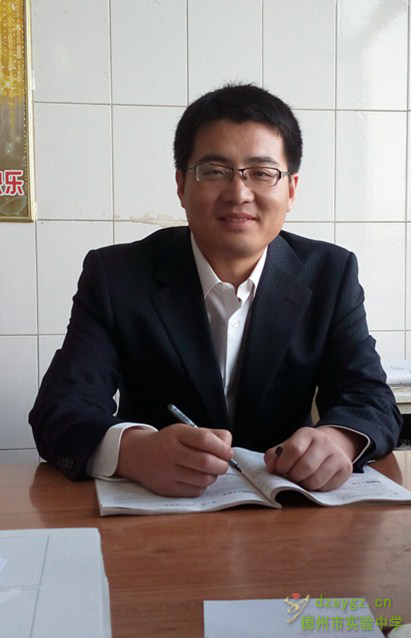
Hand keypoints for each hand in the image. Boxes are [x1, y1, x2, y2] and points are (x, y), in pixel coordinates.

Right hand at [116, 424, 232, 496]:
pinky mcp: (167, 489)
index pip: (204, 439)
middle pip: (206, 462)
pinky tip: (196, 478)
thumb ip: (210, 435)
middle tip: (223, 463)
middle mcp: (169, 452)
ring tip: (209, 470)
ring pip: (204, 479)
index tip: (228, 452)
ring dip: (213, 476)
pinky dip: (202, 486)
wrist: (139, 455)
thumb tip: (229, 448)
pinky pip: (196, 491)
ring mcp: (167, 472)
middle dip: (222, 464)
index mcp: (176, 434)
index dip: (222, 447)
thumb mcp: (185, 431)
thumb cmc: (169, 442)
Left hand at [264, 426, 362, 490]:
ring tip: (301, 480)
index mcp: (307, 433)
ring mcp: (337, 455)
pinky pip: (326, 487)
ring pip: (316, 480)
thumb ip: (274, 456)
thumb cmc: (303, 450)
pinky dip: (316, 489)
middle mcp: (325, 442)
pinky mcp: (346, 468)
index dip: (283, 464)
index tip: (279, 470)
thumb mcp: (287, 447)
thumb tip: (272, 468)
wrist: (330, 446)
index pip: (294, 449)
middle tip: (290, 477)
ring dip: (303, 485)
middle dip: (293, 477)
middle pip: (305, 467)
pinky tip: (313, 481)